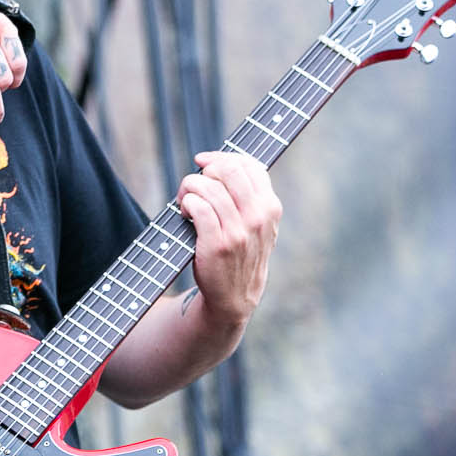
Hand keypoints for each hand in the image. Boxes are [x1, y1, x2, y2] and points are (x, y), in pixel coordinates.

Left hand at [174, 151, 281, 331]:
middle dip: (204, 170)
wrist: (233, 297)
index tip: (204, 162)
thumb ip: (248, 195)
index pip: (249, 165)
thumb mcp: (257, 224)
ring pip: (209, 187)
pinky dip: (187, 203)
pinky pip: (199, 207)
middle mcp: (259, 217)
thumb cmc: (239, 254)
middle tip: (193, 185)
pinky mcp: (217, 245)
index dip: (221, 157)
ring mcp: (240, 232)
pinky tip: (184, 212)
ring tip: (185, 201)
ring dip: (189, 188)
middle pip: (229, 170)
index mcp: (270, 207)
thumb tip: (219, 161)